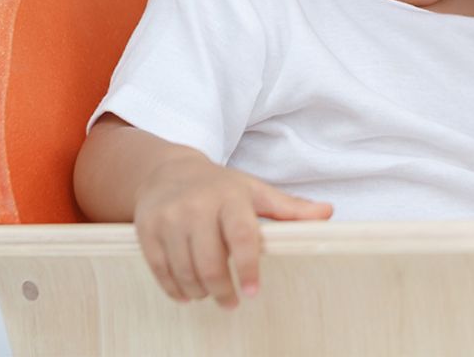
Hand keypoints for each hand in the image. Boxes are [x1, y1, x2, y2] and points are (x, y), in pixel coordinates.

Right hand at [134, 154, 332, 308]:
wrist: (167, 170)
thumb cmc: (220, 186)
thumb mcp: (255, 191)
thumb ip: (289, 208)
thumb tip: (328, 214)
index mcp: (230, 196)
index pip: (241, 236)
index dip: (248, 267)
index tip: (253, 292)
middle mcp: (197, 206)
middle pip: (209, 261)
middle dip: (222, 289)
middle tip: (232, 301)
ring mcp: (169, 218)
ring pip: (184, 271)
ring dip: (200, 291)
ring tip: (211, 293)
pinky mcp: (146, 230)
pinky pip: (160, 271)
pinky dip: (175, 289)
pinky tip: (188, 292)